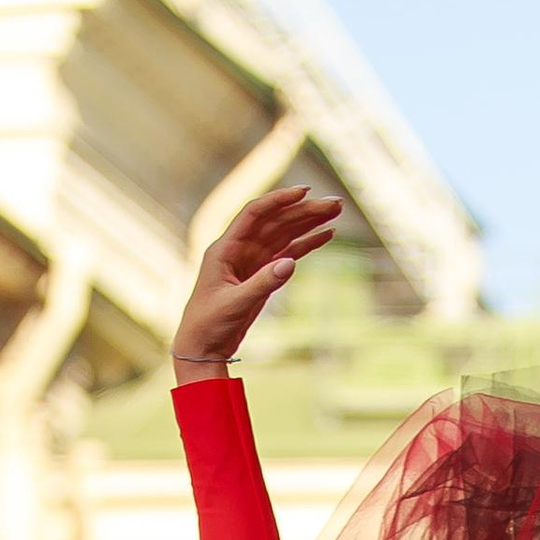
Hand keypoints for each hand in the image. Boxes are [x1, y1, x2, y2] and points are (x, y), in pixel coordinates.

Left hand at [170, 185, 342, 377]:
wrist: (203, 347)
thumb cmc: (209, 325)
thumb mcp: (235, 305)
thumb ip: (263, 284)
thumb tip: (291, 263)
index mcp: (225, 248)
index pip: (255, 214)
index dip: (279, 200)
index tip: (305, 192)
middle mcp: (239, 249)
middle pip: (276, 221)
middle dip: (305, 210)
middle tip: (335, 204)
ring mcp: (252, 261)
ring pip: (285, 234)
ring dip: (309, 222)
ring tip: (336, 212)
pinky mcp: (262, 275)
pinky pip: (287, 253)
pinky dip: (306, 244)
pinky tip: (326, 235)